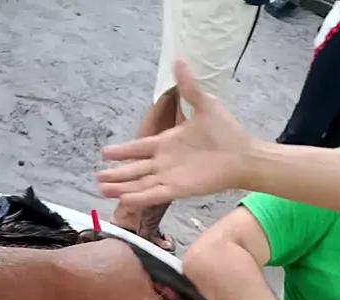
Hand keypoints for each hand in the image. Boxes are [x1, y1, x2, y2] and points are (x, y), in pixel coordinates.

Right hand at [98, 60, 253, 206]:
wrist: (241, 155)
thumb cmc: (225, 131)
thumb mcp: (204, 104)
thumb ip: (188, 87)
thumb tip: (179, 60)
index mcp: (167, 143)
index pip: (139, 148)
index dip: (122, 151)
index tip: (104, 153)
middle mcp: (165, 162)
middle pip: (135, 169)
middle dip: (116, 174)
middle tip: (98, 177)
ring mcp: (170, 176)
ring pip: (140, 183)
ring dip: (122, 186)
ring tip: (103, 189)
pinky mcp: (177, 189)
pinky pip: (154, 194)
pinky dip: (139, 197)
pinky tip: (125, 198)